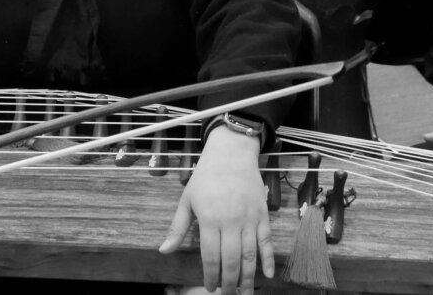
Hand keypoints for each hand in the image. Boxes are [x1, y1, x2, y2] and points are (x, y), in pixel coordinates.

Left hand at [160, 127, 270, 293]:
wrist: (232, 152)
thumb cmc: (206, 176)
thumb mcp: (187, 199)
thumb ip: (177, 228)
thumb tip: (163, 251)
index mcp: (210, 219)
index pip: (211, 256)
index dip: (211, 275)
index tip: (210, 287)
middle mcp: (231, 221)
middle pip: (232, 260)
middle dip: (230, 282)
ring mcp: (249, 218)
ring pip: (250, 255)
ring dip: (249, 277)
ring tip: (245, 294)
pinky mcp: (262, 214)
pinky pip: (267, 240)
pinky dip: (269, 258)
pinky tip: (269, 274)